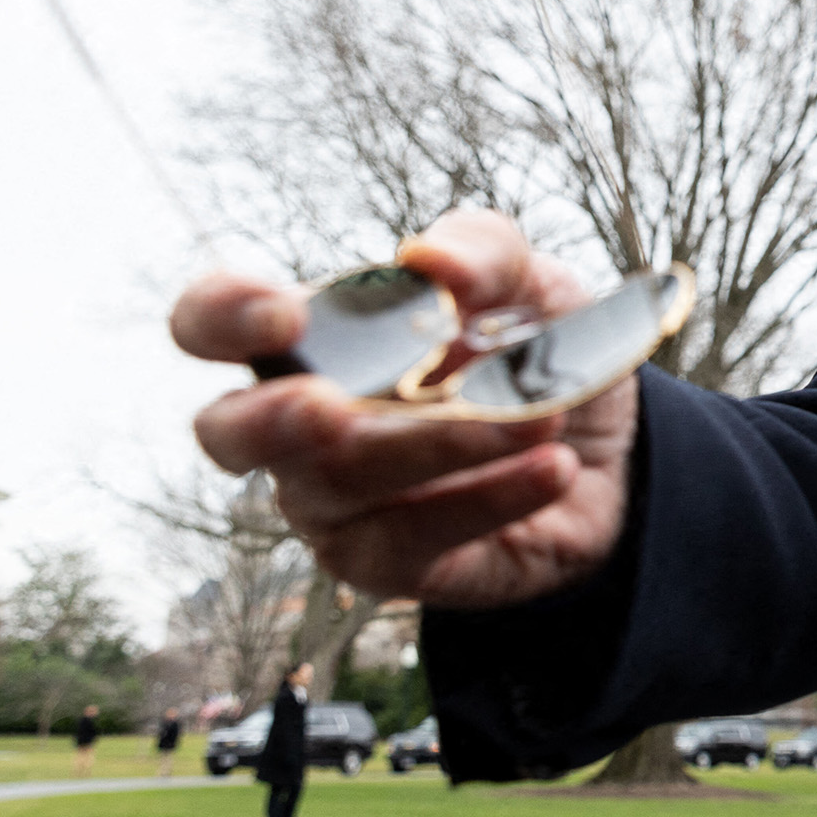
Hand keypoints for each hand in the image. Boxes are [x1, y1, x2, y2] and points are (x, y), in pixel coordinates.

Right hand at [172, 210, 635, 609]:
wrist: (606, 450)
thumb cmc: (533, 353)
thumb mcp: (528, 283)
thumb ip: (482, 253)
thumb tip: (429, 259)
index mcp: (313, 341)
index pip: (211, 323)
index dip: (222, 317)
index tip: (285, 315)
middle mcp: (300, 427)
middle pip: (226, 434)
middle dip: (268, 420)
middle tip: (327, 408)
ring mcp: (334, 503)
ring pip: (339, 484)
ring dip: (441, 445)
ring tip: (539, 417)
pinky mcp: (388, 564)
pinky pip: (413, 541)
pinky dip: (491, 497)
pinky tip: (553, 467)